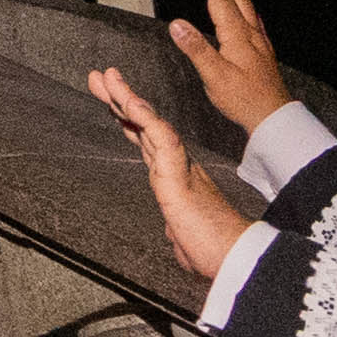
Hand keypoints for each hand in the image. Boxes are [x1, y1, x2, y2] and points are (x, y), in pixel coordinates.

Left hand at [93, 66, 260, 278]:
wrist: (236, 260)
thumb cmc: (217, 254)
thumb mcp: (187, 243)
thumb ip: (178, 234)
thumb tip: (175, 237)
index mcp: (176, 180)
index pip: (147, 143)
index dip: (130, 120)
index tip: (113, 101)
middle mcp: (177, 167)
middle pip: (142, 125)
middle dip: (118, 99)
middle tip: (99, 76)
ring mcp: (178, 167)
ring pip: (148, 123)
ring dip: (125, 98)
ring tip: (106, 76)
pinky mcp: (179, 173)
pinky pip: (160, 136)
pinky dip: (143, 116)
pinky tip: (128, 100)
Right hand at [158, 0, 294, 130]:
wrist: (273, 117)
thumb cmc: (244, 100)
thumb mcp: (215, 77)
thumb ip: (196, 49)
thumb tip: (177, 23)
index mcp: (238, 35)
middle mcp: (250, 32)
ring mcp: (258, 39)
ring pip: (243, 1)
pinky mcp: (260, 48)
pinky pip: (249, 14)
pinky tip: (239, 4)